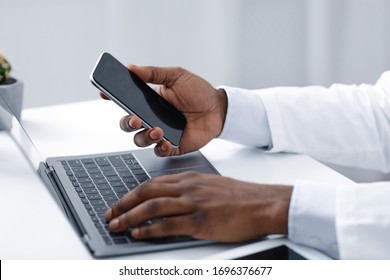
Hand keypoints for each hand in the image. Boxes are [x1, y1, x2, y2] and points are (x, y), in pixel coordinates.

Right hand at [102, 65, 226, 156]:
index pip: (126, 101)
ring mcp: (162, 133)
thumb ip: (154, 73)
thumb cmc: (199, 92)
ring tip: (157, 129)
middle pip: (128, 125)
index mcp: (150, 101)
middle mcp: (152, 118)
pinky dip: (160, 148)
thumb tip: (131, 67)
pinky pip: (160, 151)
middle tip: (136, 120)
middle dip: (127, 124)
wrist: (219, 109)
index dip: (113, 98)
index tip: (105, 94)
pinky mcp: (174, 146)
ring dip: (145, 136)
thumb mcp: (177, 76)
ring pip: (141, 140)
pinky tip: (166, 142)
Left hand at [104, 172, 291, 241]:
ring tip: (116, 225)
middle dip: (124, 203)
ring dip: (130, 216)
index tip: (120, 202)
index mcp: (190, 178)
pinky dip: (150, 229)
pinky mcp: (200, 221)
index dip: (132, 194)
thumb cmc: (239, 196)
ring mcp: (194, 203)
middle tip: (110, 214)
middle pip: (147, 192)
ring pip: (153, 206)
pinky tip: (139, 233)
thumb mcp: (210, 186)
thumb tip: (170, 201)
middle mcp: (188, 188)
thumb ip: (189, 190)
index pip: (152, 183)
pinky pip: (168, 224)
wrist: (262, 203)